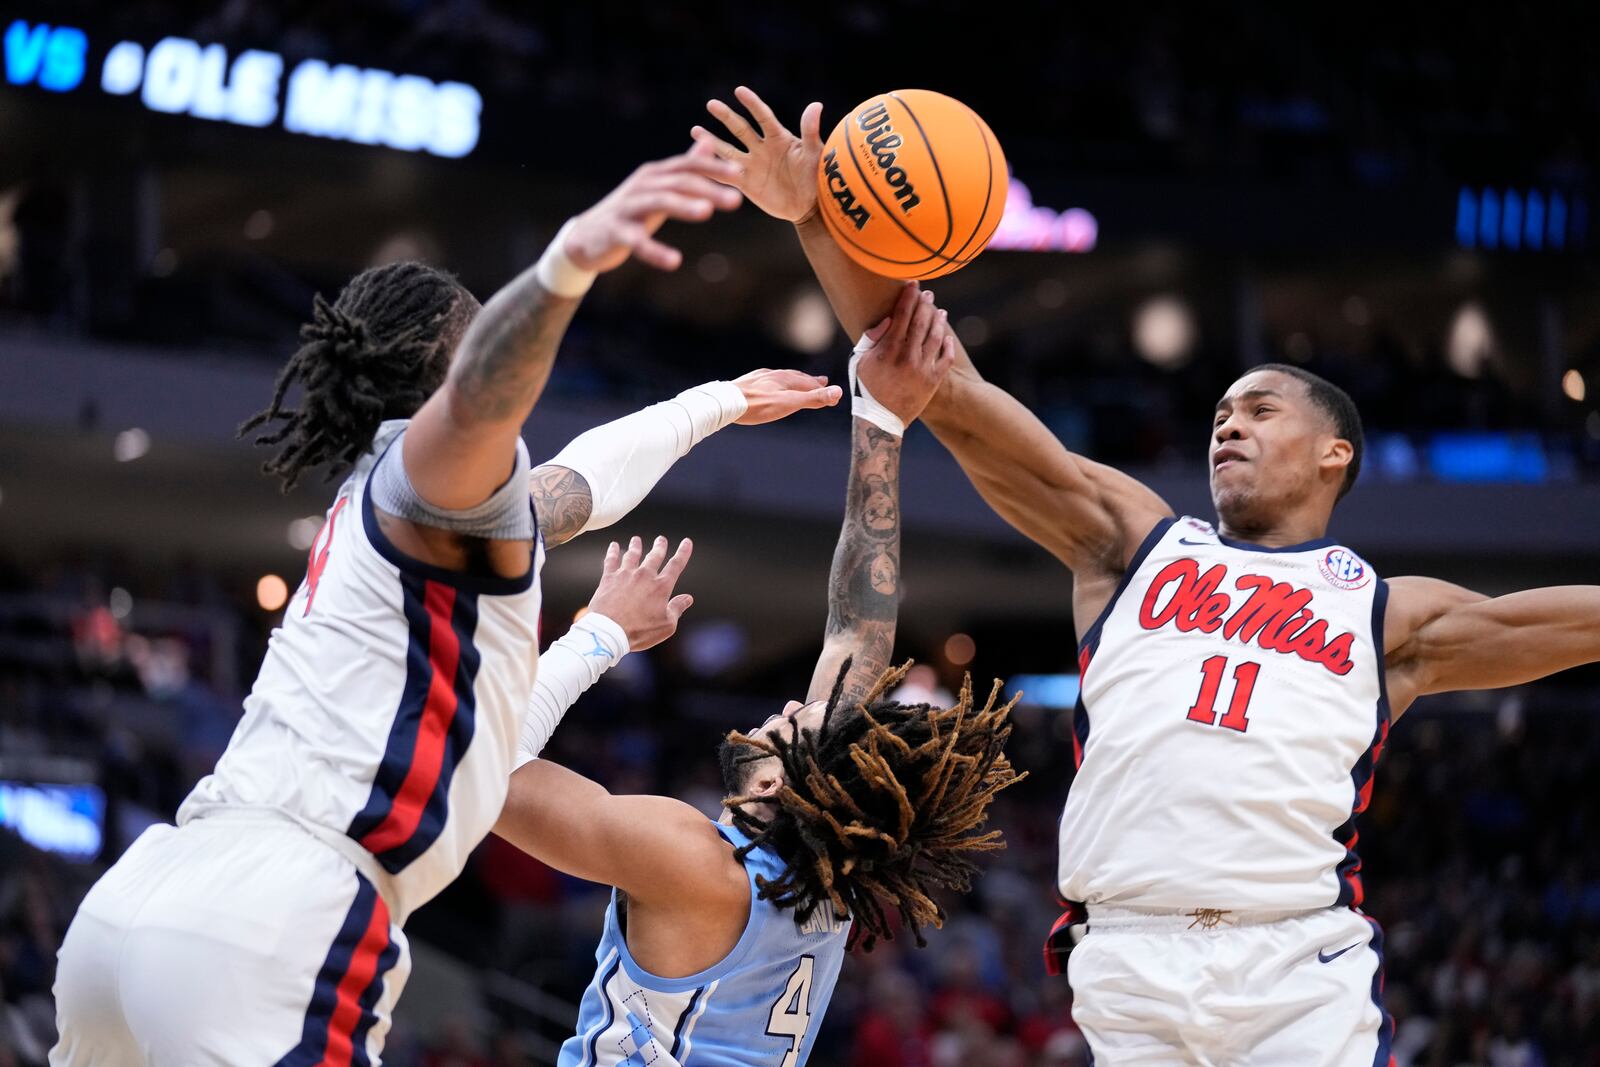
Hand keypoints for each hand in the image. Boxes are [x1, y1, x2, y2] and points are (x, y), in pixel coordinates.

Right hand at [563, 146, 743, 273]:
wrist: (586, 237)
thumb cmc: (630, 211)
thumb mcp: (658, 187)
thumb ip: (684, 168)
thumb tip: (709, 143)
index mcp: (655, 174)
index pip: (688, 166)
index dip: (714, 168)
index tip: (741, 174)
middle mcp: (643, 184)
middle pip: (679, 182)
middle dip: (709, 189)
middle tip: (737, 199)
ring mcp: (628, 206)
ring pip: (659, 202)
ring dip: (684, 206)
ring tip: (707, 212)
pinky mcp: (616, 231)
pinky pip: (637, 241)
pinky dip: (655, 250)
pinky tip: (674, 261)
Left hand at [586, 536, 693, 651]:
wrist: (609, 631)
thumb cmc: (639, 631)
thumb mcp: (666, 625)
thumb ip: (677, 609)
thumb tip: (688, 598)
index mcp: (661, 587)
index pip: (676, 565)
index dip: (683, 553)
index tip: (687, 542)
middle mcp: (644, 576)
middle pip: (654, 556)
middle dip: (659, 546)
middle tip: (661, 539)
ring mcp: (625, 575)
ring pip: (632, 555)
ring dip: (636, 546)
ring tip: (636, 539)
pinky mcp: (609, 578)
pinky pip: (611, 560)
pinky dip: (613, 552)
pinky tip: (614, 546)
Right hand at [691, 86, 822, 223]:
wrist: (810, 206)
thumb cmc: (817, 177)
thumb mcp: (814, 154)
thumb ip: (810, 131)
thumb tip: (816, 105)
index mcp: (779, 138)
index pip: (763, 116)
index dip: (752, 104)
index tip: (739, 91)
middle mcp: (762, 148)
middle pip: (740, 128)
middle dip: (725, 116)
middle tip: (711, 104)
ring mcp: (752, 165)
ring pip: (728, 150)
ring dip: (712, 141)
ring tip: (695, 131)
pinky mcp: (746, 183)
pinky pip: (725, 175)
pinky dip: (711, 169)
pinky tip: (696, 163)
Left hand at [731, 368, 842, 425]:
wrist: (725, 403)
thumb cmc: (758, 405)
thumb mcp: (790, 403)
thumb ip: (814, 398)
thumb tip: (838, 391)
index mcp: (785, 378)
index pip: (810, 383)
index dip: (823, 390)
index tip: (833, 395)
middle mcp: (773, 374)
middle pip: (796, 377)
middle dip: (810, 382)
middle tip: (821, 383)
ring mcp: (758, 378)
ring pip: (780, 378)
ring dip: (792, 382)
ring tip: (797, 384)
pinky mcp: (746, 384)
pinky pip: (766, 382)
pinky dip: (775, 385)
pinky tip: (769, 388)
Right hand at [856, 283, 957, 425]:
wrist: (880, 419)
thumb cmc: (866, 388)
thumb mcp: (860, 362)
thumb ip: (871, 339)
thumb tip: (887, 319)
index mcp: (889, 349)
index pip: (902, 314)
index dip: (909, 297)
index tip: (913, 284)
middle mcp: (908, 356)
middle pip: (921, 321)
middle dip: (925, 304)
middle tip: (928, 295)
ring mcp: (923, 368)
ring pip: (936, 336)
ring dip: (939, 320)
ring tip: (940, 311)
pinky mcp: (933, 380)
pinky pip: (946, 357)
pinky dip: (948, 345)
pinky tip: (948, 336)